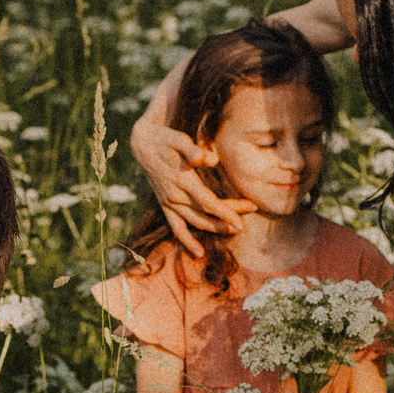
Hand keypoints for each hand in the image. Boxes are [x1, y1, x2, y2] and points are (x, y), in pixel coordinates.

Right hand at [129, 116, 251, 255]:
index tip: (241, 221)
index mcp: (181, 181)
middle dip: (228, 217)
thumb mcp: (177, 139)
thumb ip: (191, 149)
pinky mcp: (166, 205)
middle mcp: (175, 196)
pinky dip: (187, 241)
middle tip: (250, 214)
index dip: (225, 213)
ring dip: (215, 228)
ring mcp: (169, 203)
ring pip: (195, 222)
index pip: (208, 202)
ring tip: (236, 229)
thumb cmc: (164, 139)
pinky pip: (176, 228)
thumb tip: (207, 159)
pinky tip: (198, 253)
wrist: (142, 145)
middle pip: (206, 213)